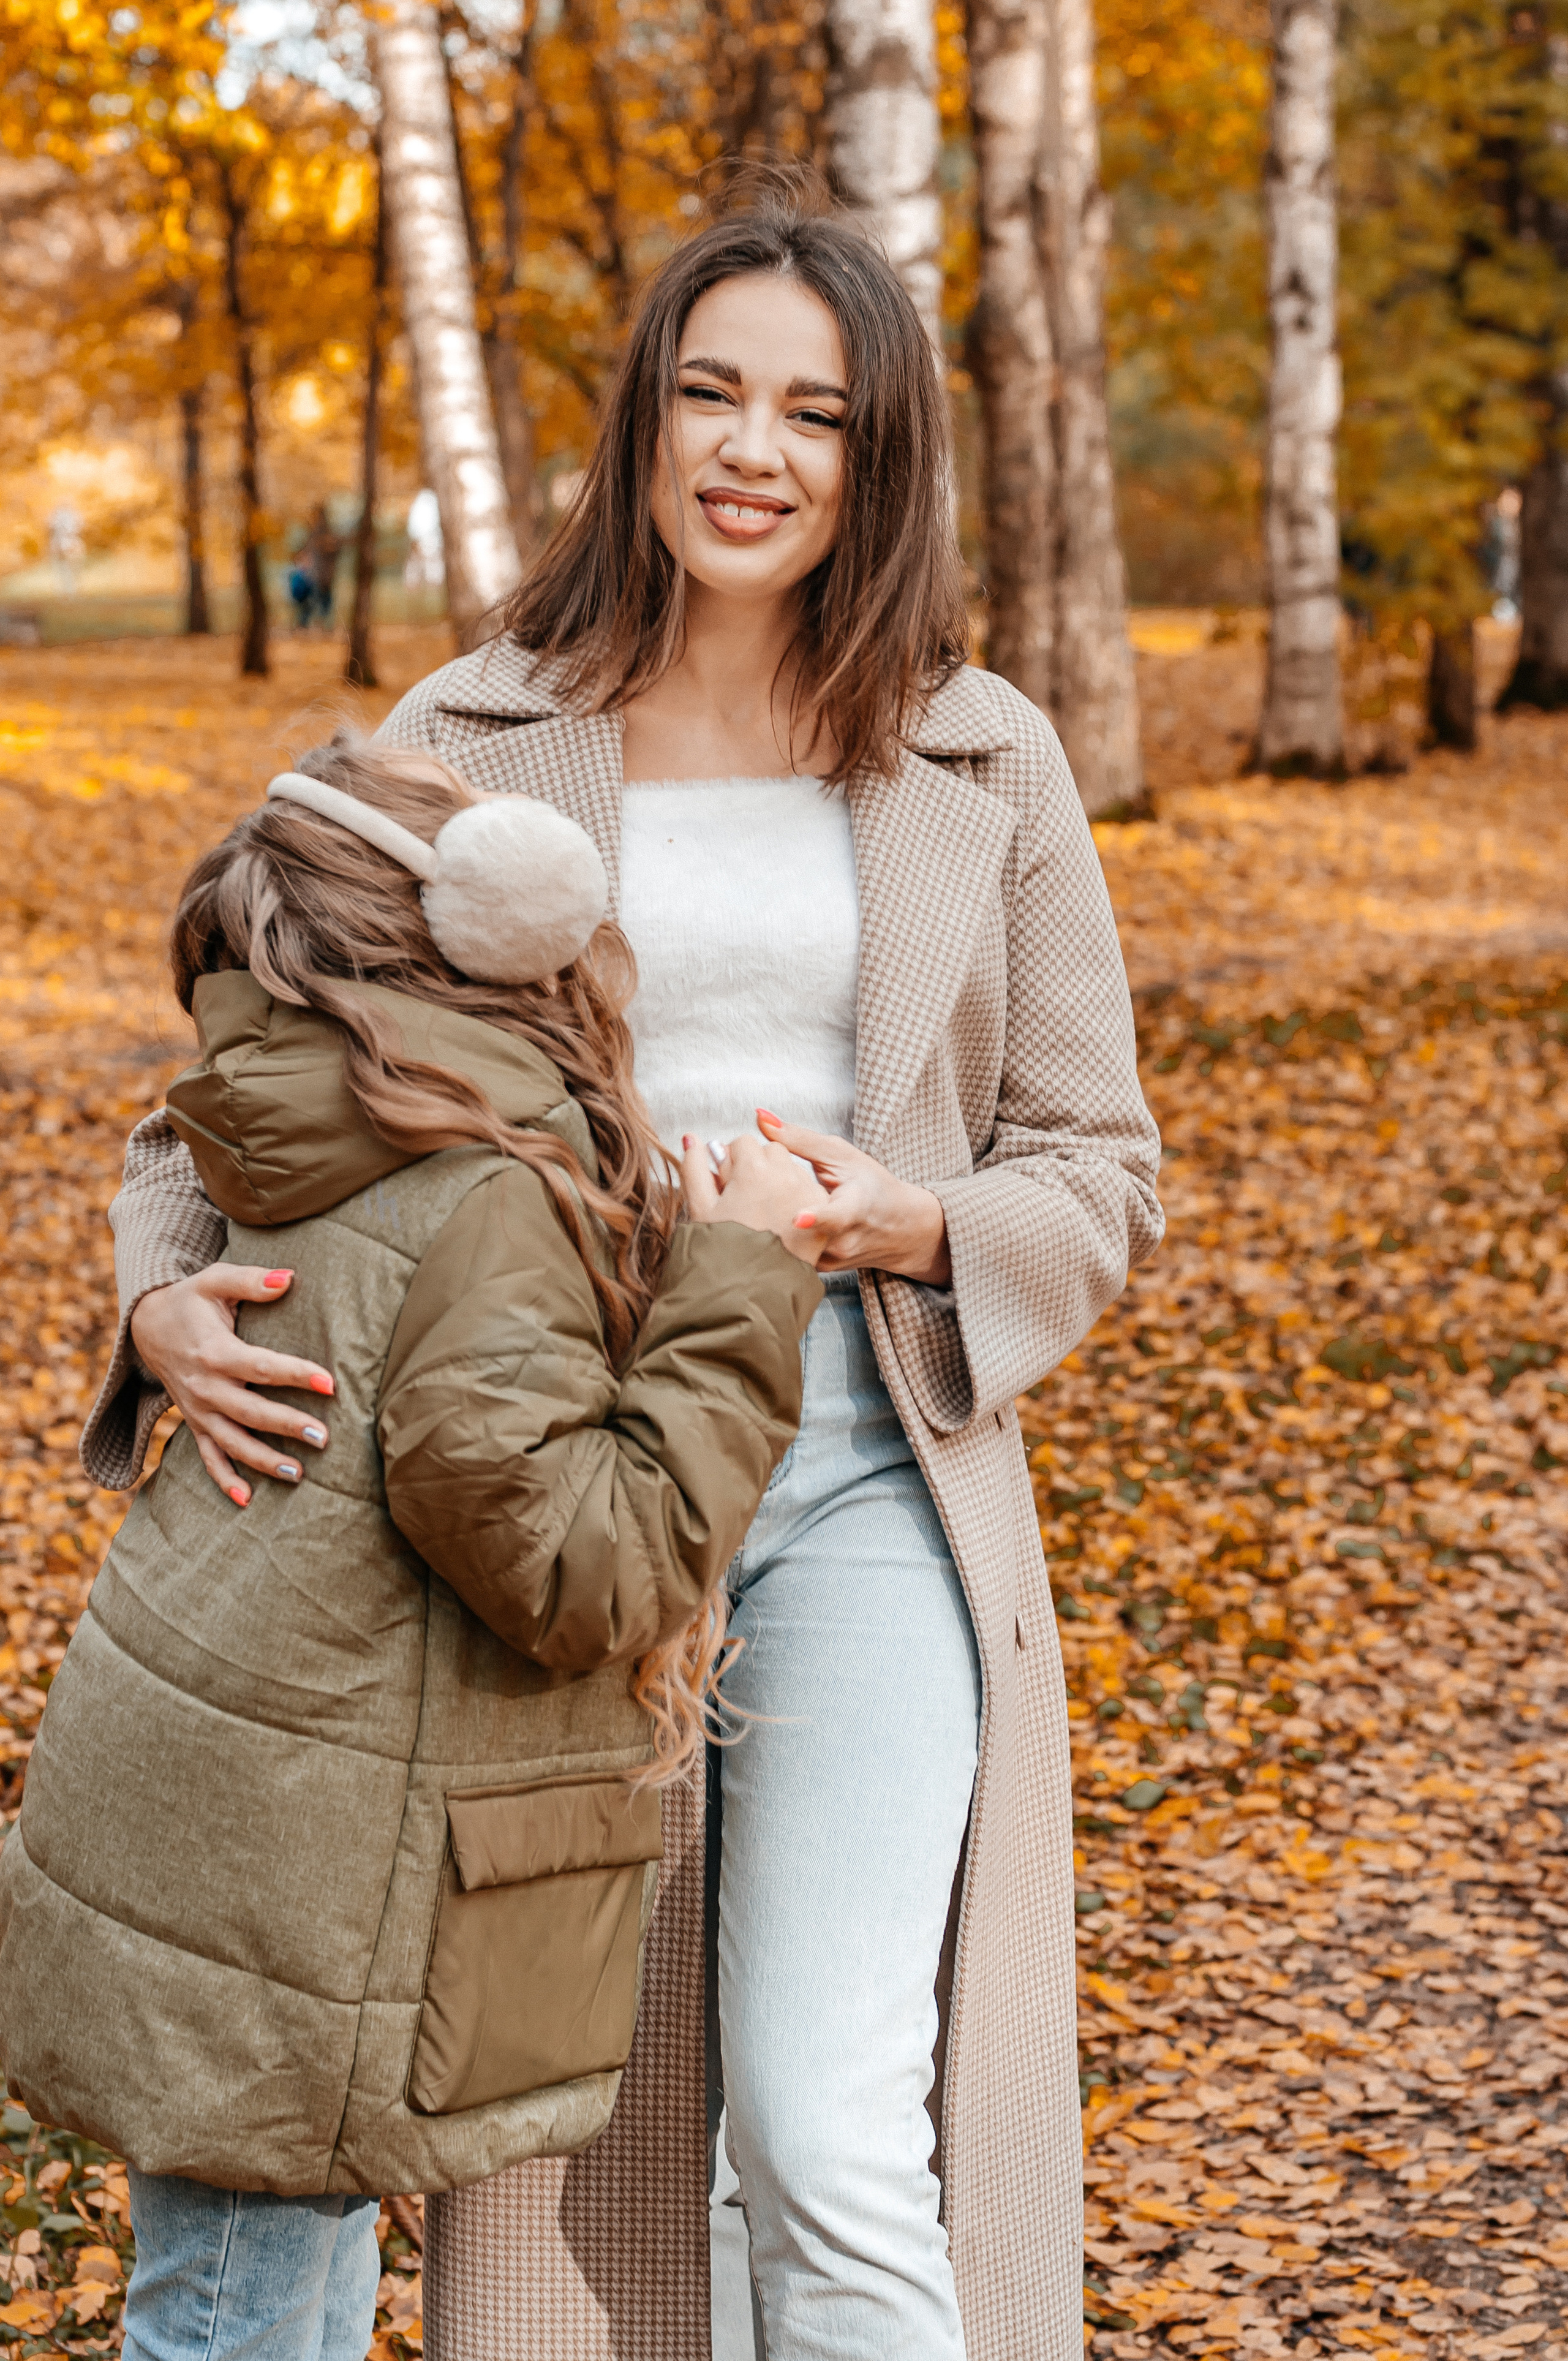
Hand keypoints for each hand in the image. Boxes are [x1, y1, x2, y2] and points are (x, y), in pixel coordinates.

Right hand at [129, 1266, 334, 1506]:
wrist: (147, 1325)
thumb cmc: (191, 1300)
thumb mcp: (215, 1280)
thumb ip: (252, 1280)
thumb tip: (289, 1279)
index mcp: (215, 1351)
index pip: (261, 1366)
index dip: (296, 1374)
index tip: (330, 1383)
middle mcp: (205, 1386)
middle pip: (250, 1412)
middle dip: (287, 1426)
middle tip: (325, 1437)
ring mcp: (198, 1409)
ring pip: (231, 1441)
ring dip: (263, 1460)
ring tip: (299, 1473)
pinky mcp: (194, 1422)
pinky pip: (207, 1455)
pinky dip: (223, 1478)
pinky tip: (246, 1499)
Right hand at [681, 1134, 830, 1265]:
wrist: (755, 1292)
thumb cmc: (724, 1253)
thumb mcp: (701, 1209)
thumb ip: (694, 1168)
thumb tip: (692, 1137)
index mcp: (753, 1169)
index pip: (744, 1142)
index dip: (733, 1162)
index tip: (730, 1183)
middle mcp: (786, 1175)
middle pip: (771, 1152)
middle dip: (758, 1167)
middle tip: (746, 1197)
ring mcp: (807, 1194)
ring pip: (792, 1169)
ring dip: (779, 1181)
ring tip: (764, 1212)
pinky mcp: (823, 1214)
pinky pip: (809, 1192)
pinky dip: (797, 1200)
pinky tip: (782, 1223)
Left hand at [752, 1111, 951, 1284]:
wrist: (899, 1229)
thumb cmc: (871, 1186)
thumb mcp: (841, 1155)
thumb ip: (799, 1139)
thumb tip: (761, 1118)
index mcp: (855, 1209)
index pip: (836, 1216)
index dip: (816, 1217)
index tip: (796, 1218)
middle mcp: (842, 1241)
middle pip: (797, 1226)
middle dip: (764, 1202)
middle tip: (735, 1177)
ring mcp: (829, 1260)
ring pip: (786, 1240)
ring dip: (764, 1218)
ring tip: (754, 1195)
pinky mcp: (816, 1270)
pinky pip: (787, 1251)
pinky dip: (773, 1233)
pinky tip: (766, 1216)